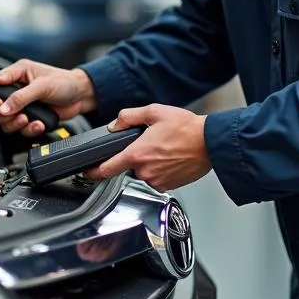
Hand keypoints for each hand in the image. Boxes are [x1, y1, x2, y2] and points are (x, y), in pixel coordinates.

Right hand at [0, 59, 97, 137]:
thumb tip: (2, 105)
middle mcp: (15, 92)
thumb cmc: (64, 81)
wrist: (81, 96)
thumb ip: (20, 95)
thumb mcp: (42, 84)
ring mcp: (22, 107)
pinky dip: (29, 129)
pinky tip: (39, 123)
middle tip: (12, 114)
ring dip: (15, 124)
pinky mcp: (30, 120)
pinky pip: (21, 130)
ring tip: (27, 119)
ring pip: (5, 123)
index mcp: (14, 76)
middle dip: (1, 115)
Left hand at [83, 103, 211, 191]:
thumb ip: (129, 116)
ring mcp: (157, 181)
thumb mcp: (154, 112)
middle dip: (136, 156)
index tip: (87, 172)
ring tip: (165, 149)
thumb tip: (114, 124)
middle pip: (129, 167)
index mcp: (137, 154)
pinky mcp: (169, 186)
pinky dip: (161, 170)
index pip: (106, 169)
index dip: (93, 171)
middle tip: (152, 143)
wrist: (211, 143)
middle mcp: (145, 171)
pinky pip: (157, 179)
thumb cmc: (187, 129)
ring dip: (149, 163)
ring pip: (144, 173)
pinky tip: (171, 158)